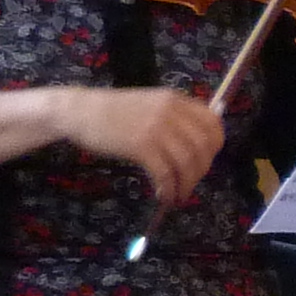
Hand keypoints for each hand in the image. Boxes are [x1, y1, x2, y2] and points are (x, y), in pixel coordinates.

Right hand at [51, 86, 224, 204]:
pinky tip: (163, 195)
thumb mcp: (150, 105)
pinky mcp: (140, 145)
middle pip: (204, 146)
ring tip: (178, 195)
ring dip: (186, 184)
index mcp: (175, 100)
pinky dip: (168, 189)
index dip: (215, 146)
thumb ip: (173, 119)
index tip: (205, 160)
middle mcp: (170, 111)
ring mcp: (156, 128)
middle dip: (201, 170)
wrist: (80, 111)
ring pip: (187, 162)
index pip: (212, 122)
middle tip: (190, 182)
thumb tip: (197, 147)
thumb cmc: (113, 112)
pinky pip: (165, 173)